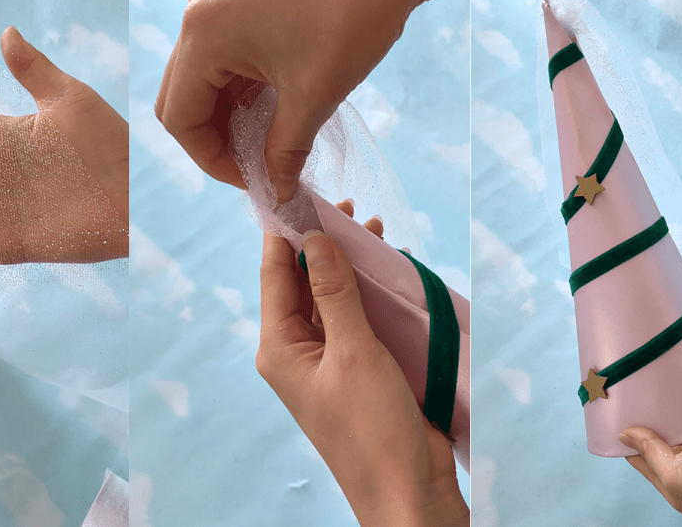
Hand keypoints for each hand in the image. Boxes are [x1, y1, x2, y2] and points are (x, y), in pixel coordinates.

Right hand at [154, 0, 468, 203]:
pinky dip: (246, 93)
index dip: (213, 161)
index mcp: (202, 37)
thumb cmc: (351, 16)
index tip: (255, 182)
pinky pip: (227, 60)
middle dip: (217, 141)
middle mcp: (199, 18)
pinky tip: (277, 113)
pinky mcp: (244, 3)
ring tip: (273, 146)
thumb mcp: (314, 96)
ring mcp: (220, 6)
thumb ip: (284, 151)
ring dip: (232, 118)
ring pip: (206, 82)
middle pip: (184, 99)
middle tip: (259, 169)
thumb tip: (277, 192)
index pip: (180, 119)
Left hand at [257, 202, 467, 526]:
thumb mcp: (353, 351)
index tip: (304, 191)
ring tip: (373, 228)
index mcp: (279, 348)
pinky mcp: (356, 367)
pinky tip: (385, 267)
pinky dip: (367, 290)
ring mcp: (327, 360)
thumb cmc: (373, 427)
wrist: (408, 490)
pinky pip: (354, 317)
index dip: (285, 231)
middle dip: (322, 243)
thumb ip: (333, 291)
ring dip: (348, 265)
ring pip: (330, 297)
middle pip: (301, 281)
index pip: (273, 274)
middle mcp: (296, 351)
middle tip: (350, 207)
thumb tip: (312, 236)